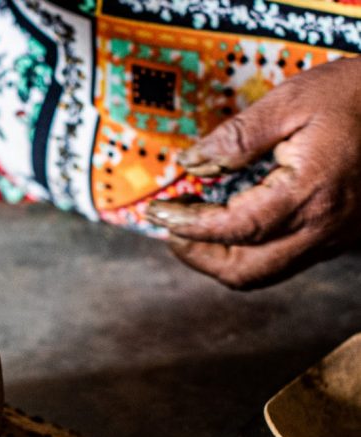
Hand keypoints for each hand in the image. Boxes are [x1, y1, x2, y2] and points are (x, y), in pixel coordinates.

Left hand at [147, 58, 360, 289]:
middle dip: (198, 257)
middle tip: (170, 229)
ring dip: (221, 260)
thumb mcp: (294, 100)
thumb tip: (192, 163)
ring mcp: (335, 238)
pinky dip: (249, 253)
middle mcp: (322, 228)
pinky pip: (286, 261)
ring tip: (193, 229)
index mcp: (309, 194)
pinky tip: (232, 226)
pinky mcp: (342, 236)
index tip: (157, 212)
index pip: (232, 229)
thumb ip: (237, 136)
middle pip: (246, 272)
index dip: (187, 225)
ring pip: (266, 274)